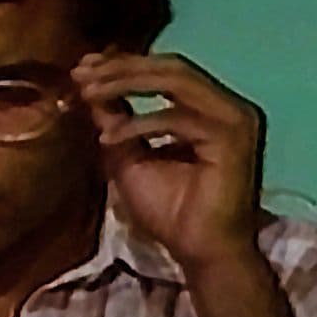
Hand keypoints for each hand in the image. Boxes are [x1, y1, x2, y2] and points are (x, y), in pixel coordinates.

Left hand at [71, 51, 264, 269]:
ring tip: (89, 93)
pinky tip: (109, 138)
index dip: (123, 65)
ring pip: (176, 80)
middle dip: (122, 67)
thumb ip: (116, 122)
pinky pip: (178, 117)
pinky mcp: (232, 136)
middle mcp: (227, 105)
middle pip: (172, 66)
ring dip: (126, 83)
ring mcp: (234, 118)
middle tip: (82, 73)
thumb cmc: (170, 211)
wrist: (200, 252)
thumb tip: (90, 90)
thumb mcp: (130, 159)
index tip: (82, 68)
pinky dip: (140, 124)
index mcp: (208, 107)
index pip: (165, 70)